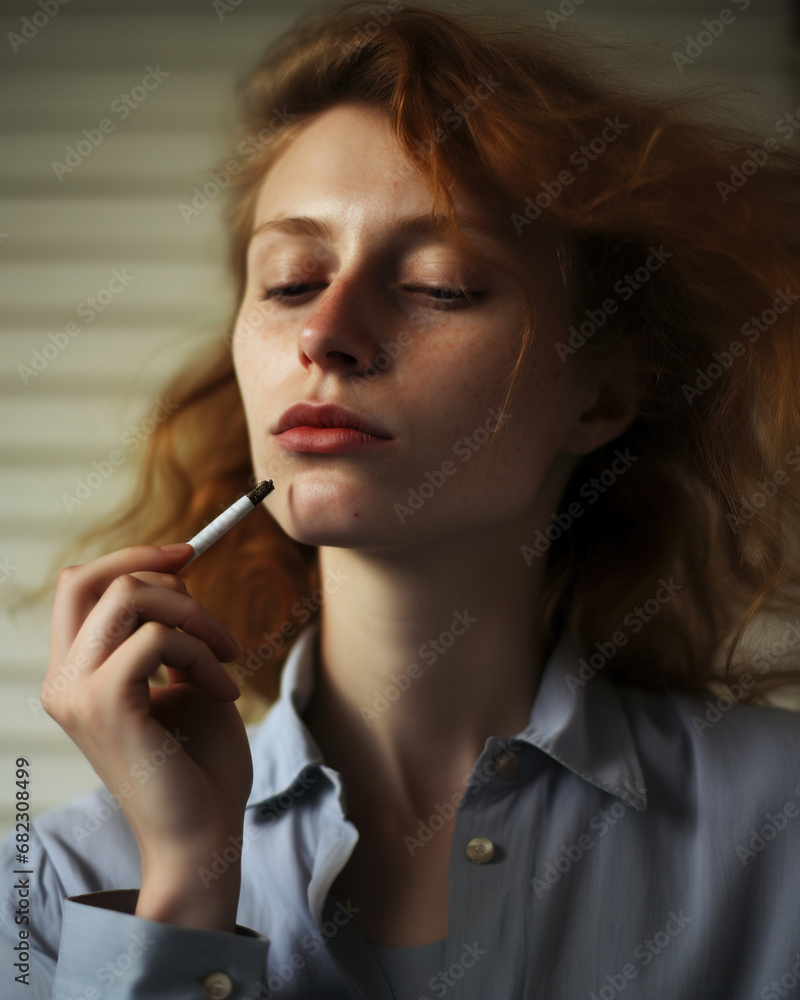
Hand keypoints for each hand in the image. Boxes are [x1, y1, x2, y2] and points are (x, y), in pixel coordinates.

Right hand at [43, 543, 252, 927]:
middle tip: (210, 609)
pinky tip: (226, 688)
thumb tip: (176, 574)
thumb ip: (168, 631)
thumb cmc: (198, 761)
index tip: (189, 553)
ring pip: (129, 596)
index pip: (78, 586)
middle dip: (160, 570)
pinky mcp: (106, 705)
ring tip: (227, 656)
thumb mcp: (183, 678)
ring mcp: (77, 693)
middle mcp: (63, 681)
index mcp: (75, 674)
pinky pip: (159, 637)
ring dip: (196, 614)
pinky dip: (203, 650)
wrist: (205, 832)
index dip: (132, 558)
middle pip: (87, 578)